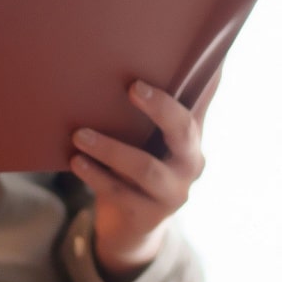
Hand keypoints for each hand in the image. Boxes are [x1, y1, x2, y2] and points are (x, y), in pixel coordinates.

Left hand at [69, 71, 219, 281]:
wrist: (131, 227)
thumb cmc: (140, 166)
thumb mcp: (152, 138)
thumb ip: (158, 105)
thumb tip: (154, 54)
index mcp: (192, 136)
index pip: (203, 100)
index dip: (205, 78)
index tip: (181, 56)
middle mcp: (191, 162)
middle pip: (183, 130)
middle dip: (160, 108)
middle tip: (133, 87)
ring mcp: (172, 192)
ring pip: (145, 167)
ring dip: (111, 149)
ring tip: (80, 134)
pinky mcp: (148, 215)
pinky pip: (120, 193)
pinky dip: (96, 175)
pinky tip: (77, 161)